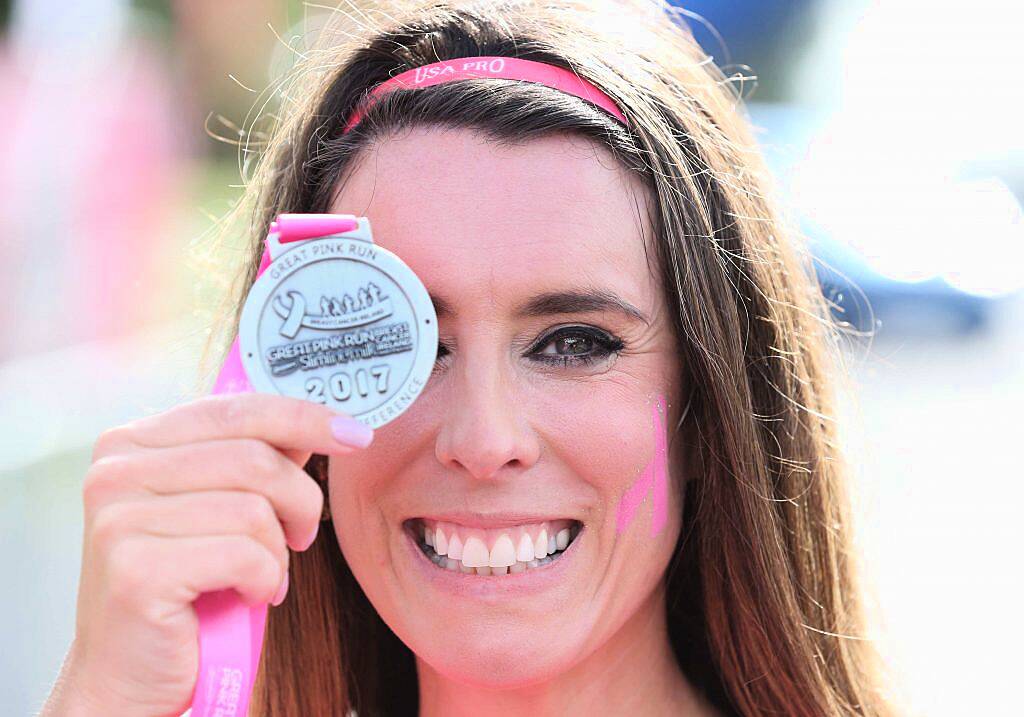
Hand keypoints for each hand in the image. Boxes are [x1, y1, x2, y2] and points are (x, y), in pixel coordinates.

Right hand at [38, 393, 372, 716]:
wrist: (126, 677)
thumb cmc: (182, 591)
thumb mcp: (216, 509)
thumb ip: (251, 461)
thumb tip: (317, 426)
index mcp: (132, 442)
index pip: (237, 408)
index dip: (304, 417)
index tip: (354, 435)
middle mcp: (116, 471)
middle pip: (256, 458)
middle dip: (300, 501)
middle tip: (300, 535)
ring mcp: (119, 519)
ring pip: (255, 509)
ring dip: (278, 552)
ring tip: (263, 576)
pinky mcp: (136, 569)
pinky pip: (246, 555)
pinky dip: (265, 580)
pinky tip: (248, 596)